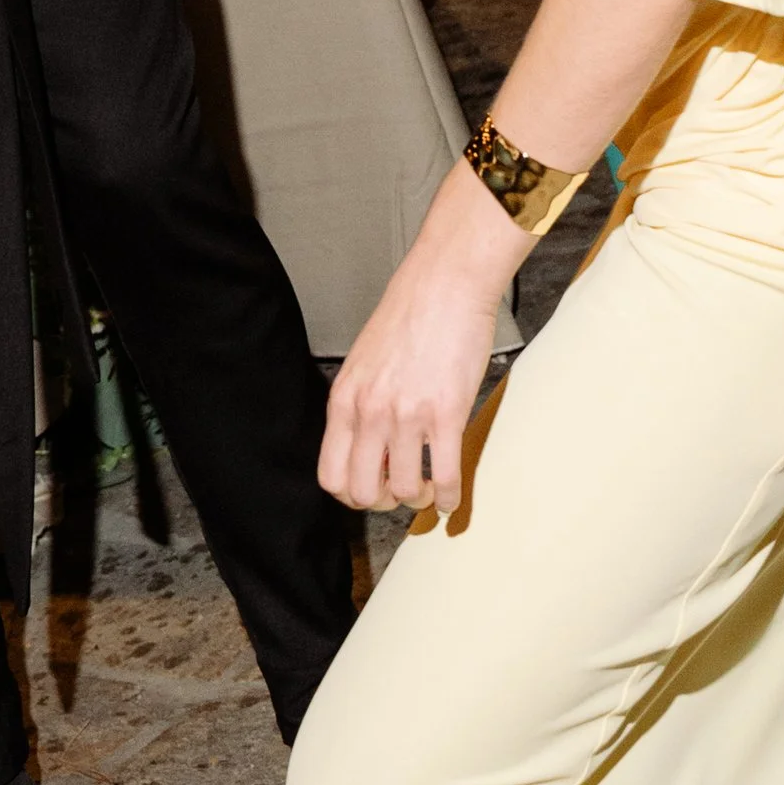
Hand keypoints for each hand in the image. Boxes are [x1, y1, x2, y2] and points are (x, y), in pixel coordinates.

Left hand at [319, 166, 519, 514]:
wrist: (445, 282)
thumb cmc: (410, 313)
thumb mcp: (365, 362)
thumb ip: (361, 403)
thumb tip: (370, 446)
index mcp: (344, 399)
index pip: (330, 475)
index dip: (351, 495)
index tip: (371, 489)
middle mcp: (370, 411)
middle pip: (362, 492)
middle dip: (383, 503)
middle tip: (400, 492)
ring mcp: (407, 415)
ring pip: (404, 490)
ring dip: (419, 498)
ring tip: (429, 488)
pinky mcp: (446, 413)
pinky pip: (445, 477)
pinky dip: (449, 497)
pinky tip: (452, 495)